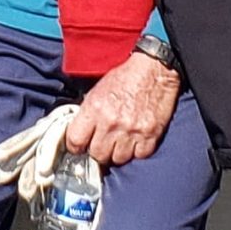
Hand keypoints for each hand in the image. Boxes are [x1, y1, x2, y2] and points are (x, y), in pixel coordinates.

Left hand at [64, 52, 180, 165]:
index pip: (75, 141)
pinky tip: (135, 140)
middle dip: (98, 151)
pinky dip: (137, 152)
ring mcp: (131, 131)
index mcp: (94, 108)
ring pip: (118, 159)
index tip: (80, 147)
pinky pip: (139, 156)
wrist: (155, 69)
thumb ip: (87, 114)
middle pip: (97, 155)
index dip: (76, 147)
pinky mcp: (150, 135)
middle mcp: (111, 122)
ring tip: (120, 142)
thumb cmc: (126, 78)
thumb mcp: (97, 90)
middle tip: (103, 143)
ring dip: (118, 153)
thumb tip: (80, 133)